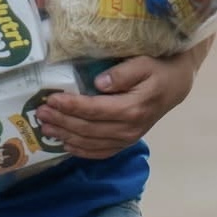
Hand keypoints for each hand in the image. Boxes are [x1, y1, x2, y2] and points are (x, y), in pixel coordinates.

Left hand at [34, 52, 201, 159]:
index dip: (71, 106)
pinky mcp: (125, 143)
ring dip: (65, 136)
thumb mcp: (144, 63)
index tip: (51, 98)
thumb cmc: (157, 70)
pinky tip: (65, 144)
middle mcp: (129, 129)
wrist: (175, 86)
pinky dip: (80, 150)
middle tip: (40, 112)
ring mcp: (127, 139)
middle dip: (62, 121)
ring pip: (90, 143)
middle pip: (88, 129)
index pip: (95, 110)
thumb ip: (123, 73)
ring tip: (45, 127)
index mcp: (133, 108)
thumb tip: (99, 83)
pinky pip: (100, 152)